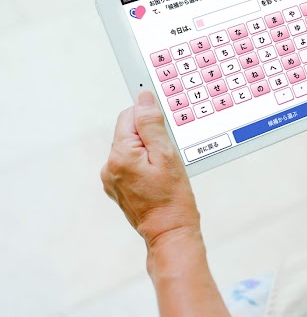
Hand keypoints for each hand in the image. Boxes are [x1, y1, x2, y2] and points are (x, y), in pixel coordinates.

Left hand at [101, 91, 199, 247]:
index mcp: (119, 155)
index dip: (150, 118)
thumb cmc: (172, 199)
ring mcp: (112, 179)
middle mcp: (110, 166)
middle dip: (151, 137)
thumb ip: (152, 125)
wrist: (170, 232)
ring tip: (165, 169)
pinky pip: (131, 164)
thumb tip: (143, 99)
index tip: (166, 128)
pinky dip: (145, 165)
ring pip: (132, 148)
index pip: (129, 116)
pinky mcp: (118, 187)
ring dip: (149, 151)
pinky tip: (159, 177)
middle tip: (169, 154)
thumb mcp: (167, 155)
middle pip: (129, 132)